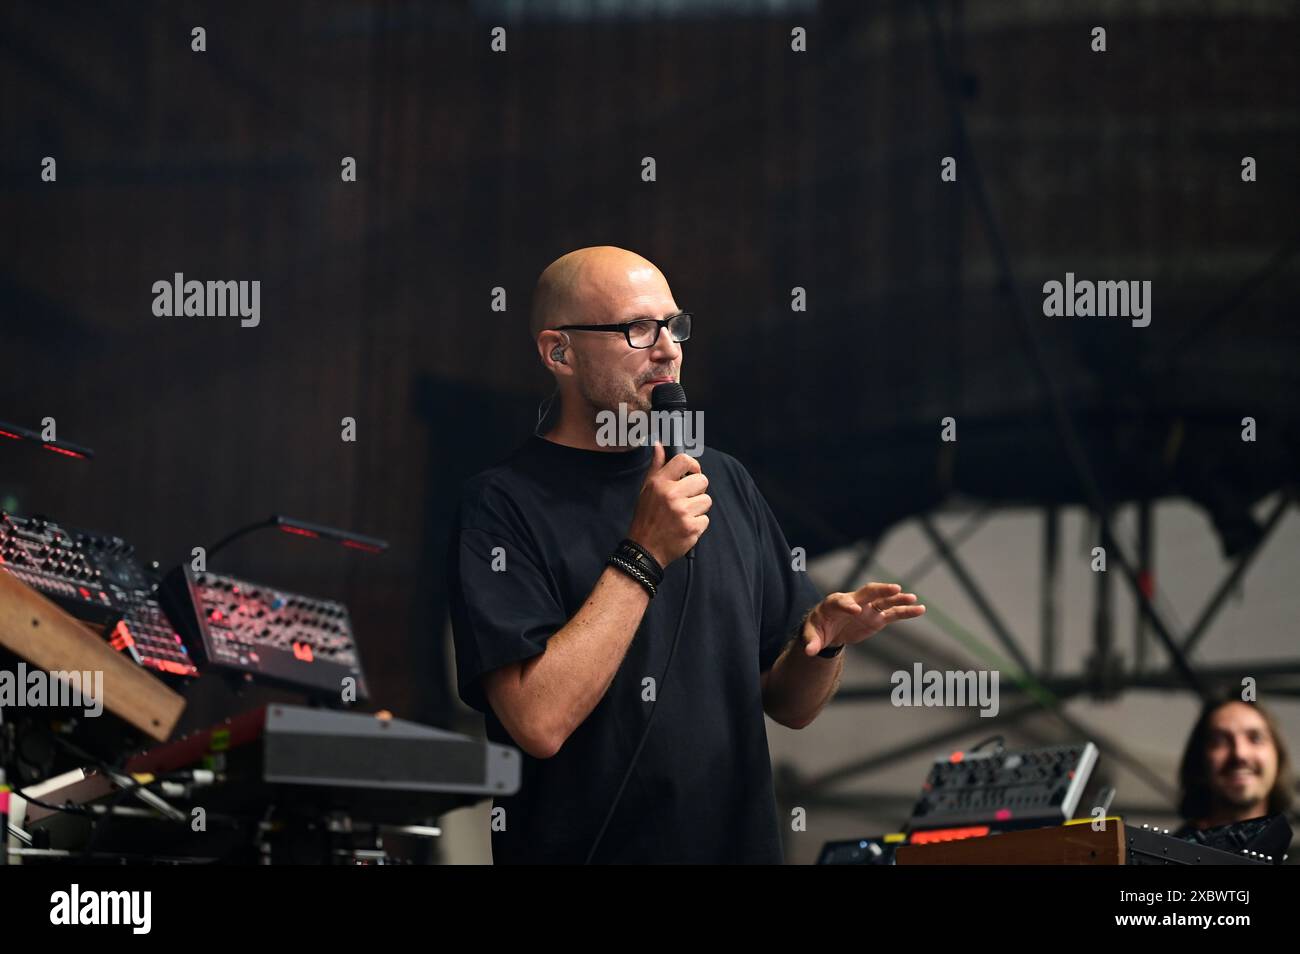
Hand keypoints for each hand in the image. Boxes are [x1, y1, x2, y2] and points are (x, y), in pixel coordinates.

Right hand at [625, 442, 710, 566]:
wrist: (645, 549)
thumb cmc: (646, 517)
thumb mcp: (646, 489)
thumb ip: (657, 467)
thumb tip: (659, 445)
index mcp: (660, 483)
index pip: (684, 460)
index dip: (693, 465)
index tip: (692, 473)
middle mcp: (672, 495)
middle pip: (702, 480)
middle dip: (697, 490)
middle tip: (686, 499)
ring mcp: (683, 512)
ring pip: (707, 501)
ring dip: (698, 508)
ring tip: (683, 514)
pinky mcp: (692, 528)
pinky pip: (706, 519)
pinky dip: (697, 524)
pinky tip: (684, 526)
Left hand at [800, 582, 924, 655]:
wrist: (828, 629)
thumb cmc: (818, 628)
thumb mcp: (811, 635)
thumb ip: (811, 642)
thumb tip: (809, 652)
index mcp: (834, 604)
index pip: (841, 601)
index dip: (847, 605)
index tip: (855, 610)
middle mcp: (853, 602)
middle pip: (867, 592)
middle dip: (880, 590)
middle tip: (894, 588)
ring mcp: (867, 608)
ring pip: (884, 601)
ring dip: (898, 598)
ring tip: (912, 597)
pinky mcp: (876, 618)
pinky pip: (893, 613)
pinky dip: (906, 611)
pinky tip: (920, 609)